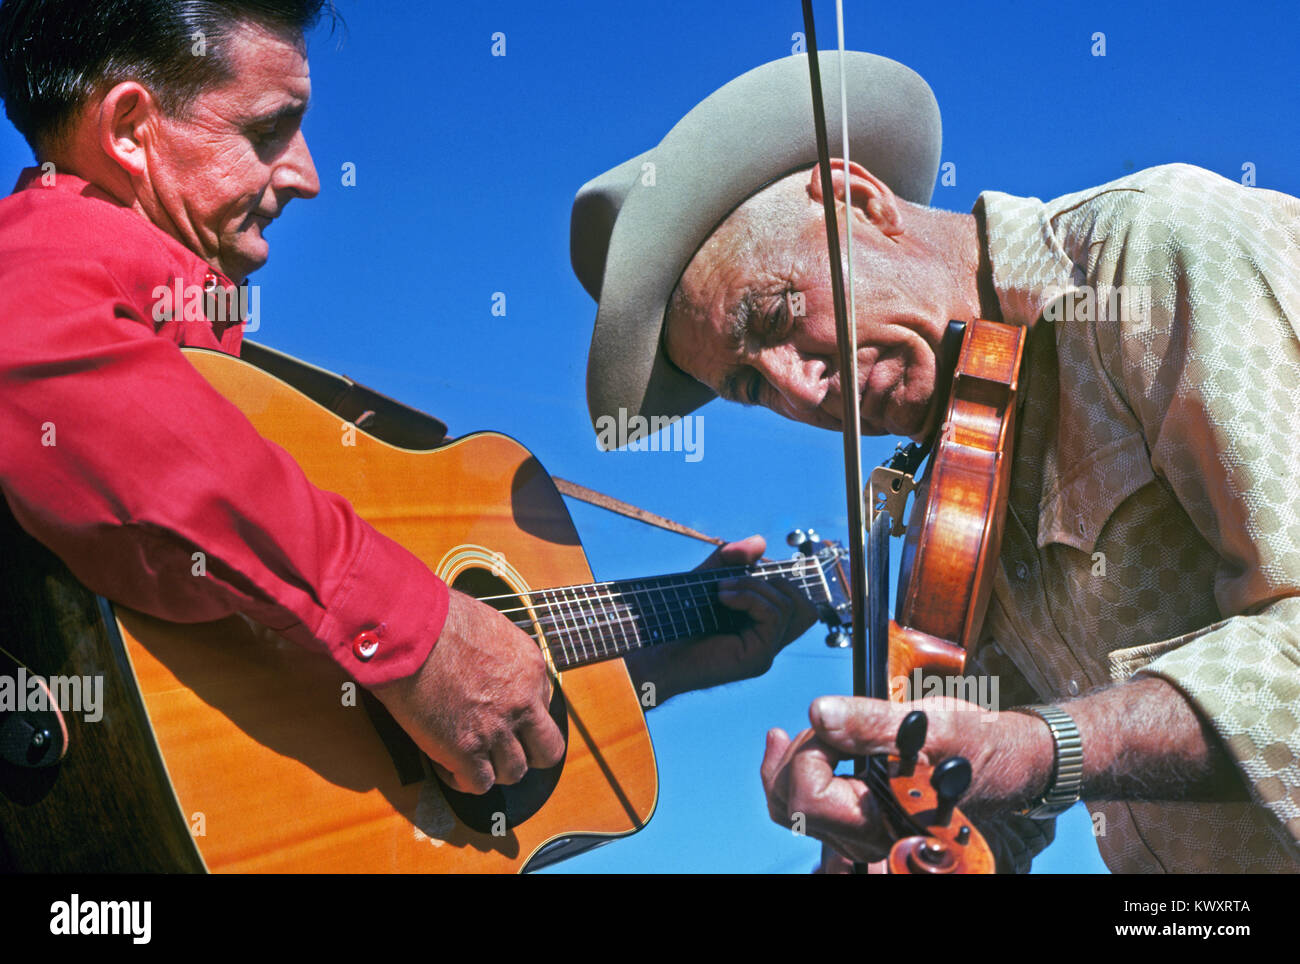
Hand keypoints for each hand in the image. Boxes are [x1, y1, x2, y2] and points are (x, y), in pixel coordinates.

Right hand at [369, 588, 564, 794]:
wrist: (412, 630)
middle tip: (503, 749)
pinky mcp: (466, 749)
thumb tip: (490, 664)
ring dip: (494, 769)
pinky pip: (478, 783)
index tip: (501, 716)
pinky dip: (464, 781)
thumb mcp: (491, 626)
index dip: (522, 716)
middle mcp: (522, 702)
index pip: (545, 706)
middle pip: (547, 750)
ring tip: (471, 758)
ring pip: (514, 772)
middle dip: (528, 754)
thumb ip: (501, 653)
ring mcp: (496, 729)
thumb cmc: (439, 619)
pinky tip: (449, 767)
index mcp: (531, 669)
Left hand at [625, 535, 816, 703]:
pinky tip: (723, 597)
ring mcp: (766, 651)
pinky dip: (750, 598)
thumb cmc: (674, 622)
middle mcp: (768, 641)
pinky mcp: (758, 658)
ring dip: (755, 586)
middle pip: (801, 603)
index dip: (779, 576)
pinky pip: (773, 617)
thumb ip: (731, 561)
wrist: (652, 655)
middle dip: (772, 580)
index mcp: (760, 626)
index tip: (749, 565)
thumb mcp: (706, 580)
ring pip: (789, 606)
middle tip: (734, 579)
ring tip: (722, 589)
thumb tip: (760, 542)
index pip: (795, 599)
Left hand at [761, 695, 1052, 862]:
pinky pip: (811, 806)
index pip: (809, 799)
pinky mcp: (860, 817)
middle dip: (795, 756)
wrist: (1011, 764)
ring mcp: (862, 831)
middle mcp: (868, 836)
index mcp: (885, 820)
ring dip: (789, 764)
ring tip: (798, 731)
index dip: (809, 754)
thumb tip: (819, 711)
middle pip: (791, 806)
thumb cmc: (979, 746)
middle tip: (825, 723)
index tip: (834, 726)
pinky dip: (800, 771)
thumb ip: (872, 721)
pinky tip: (807, 740)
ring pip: (794, 808)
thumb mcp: (931, 724)